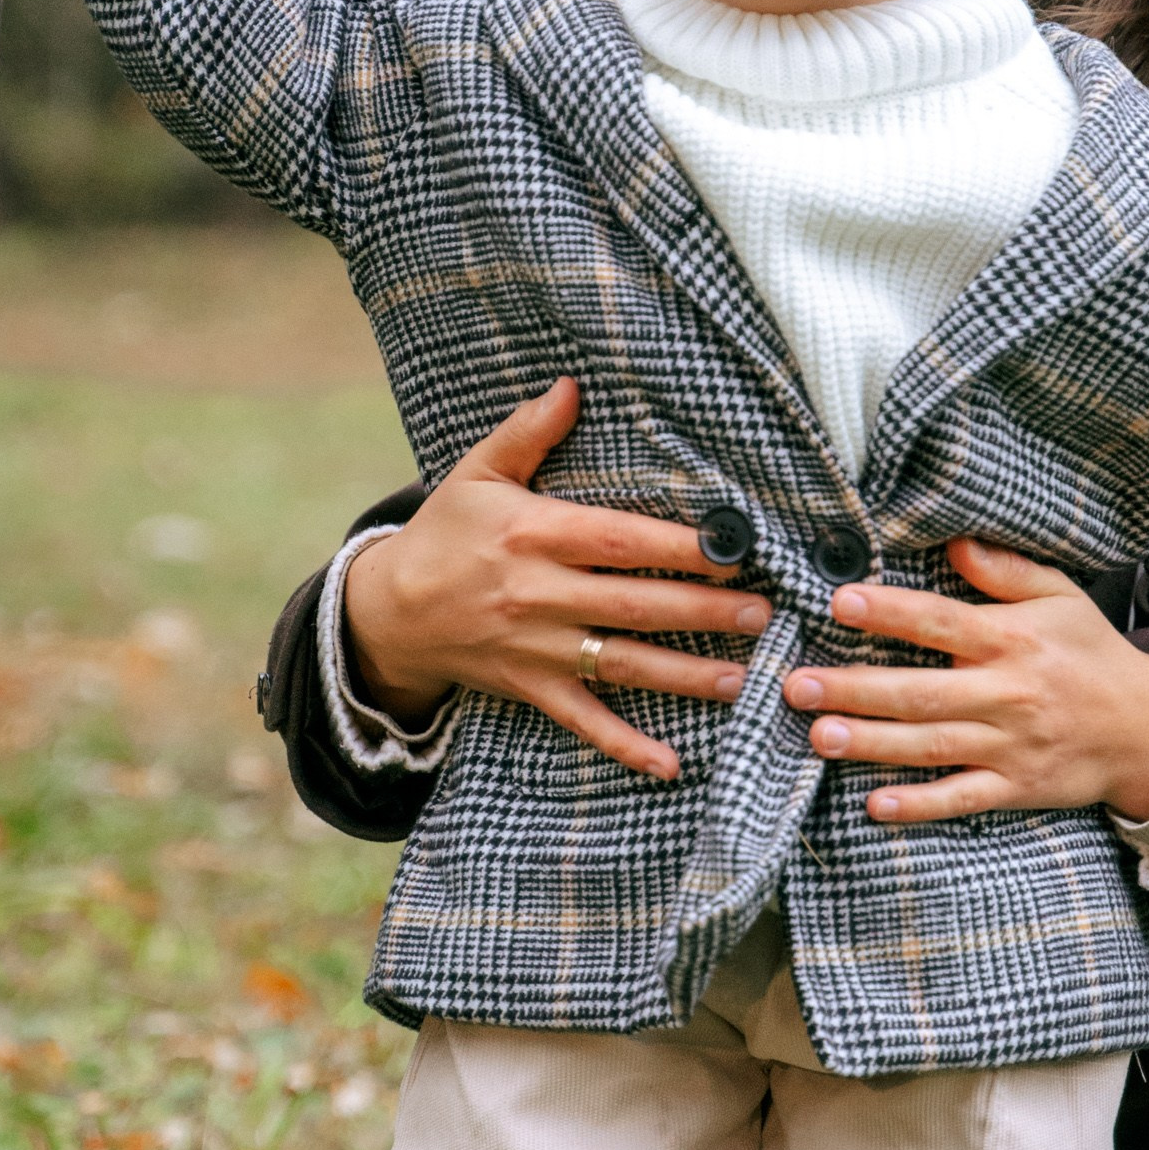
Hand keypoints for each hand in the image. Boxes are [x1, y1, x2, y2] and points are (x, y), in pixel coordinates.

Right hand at [339, 379, 772, 782]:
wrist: (387, 611)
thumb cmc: (444, 534)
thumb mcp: (476, 474)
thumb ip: (527, 432)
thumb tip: (571, 386)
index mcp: (532, 534)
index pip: (617, 539)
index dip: (676, 546)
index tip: (731, 548)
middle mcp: (537, 594)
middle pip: (633, 604)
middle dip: (701, 611)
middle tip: (762, 614)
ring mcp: (534, 648)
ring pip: (621, 664)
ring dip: (684, 676)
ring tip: (742, 678)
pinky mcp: (528, 687)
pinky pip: (582, 720)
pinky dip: (625, 745)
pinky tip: (671, 764)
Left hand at [779, 538, 1148, 825]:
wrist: (1148, 729)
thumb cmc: (1092, 655)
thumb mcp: (1061, 598)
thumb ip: (1005, 571)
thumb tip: (953, 543)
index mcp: (1013, 640)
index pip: (943, 622)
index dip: (892, 613)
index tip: (841, 602)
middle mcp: (1008, 693)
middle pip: (922, 692)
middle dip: (856, 688)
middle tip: (797, 684)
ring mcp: (1011, 745)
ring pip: (931, 745)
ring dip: (872, 743)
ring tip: (819, 735)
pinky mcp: (1016, 788)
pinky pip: (961, 798)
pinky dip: (920, 805)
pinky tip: (875, 804)